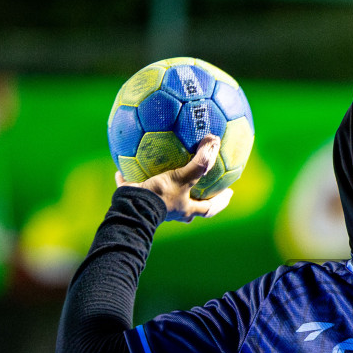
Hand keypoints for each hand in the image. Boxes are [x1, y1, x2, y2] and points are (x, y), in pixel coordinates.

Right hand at [117, 135, 234, 222]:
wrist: (130, 207)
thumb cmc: (160, 195)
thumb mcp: (183, 177)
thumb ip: (200, 162)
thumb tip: (214, 141)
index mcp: (185, 210)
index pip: (209, 208)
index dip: (220, 201)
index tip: (229, 193)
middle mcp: (171, 210)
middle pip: (188, 206)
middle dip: (195, 197)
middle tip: (201, 186)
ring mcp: (152, 207)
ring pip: (161, 197)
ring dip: (163, 186)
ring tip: (163, 173)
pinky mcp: (134, 201)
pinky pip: (132, 187)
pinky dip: (128, 179)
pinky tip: (123, 167)